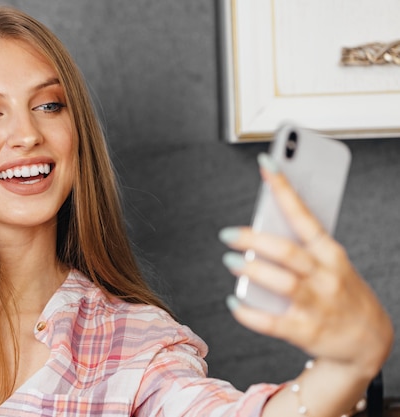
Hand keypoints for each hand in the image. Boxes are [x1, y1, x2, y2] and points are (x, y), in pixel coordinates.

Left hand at [219, 154, 392, 378]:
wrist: (370, 340)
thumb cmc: (341, 293)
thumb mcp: (331, 264)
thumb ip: (301, 247)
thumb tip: (261, 229)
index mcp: (330, 252)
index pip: (304, 213)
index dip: (283, 189)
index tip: (267, 164)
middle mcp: (325, 276)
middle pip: (286, 251)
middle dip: (254, 239)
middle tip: (229, 234)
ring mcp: (317, 304)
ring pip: (281, 282)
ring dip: (252, 270)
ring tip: (232, 261)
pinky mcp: (306, 331)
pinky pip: (271, 321)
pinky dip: (248, 312)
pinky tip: (234, 302)